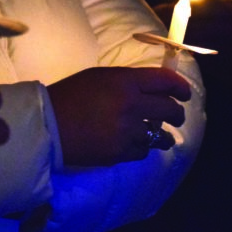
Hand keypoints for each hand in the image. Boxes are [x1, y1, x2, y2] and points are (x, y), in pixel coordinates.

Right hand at [47, 66, 190, 166]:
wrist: (47, 126)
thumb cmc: (70, 95)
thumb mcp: (99, 77)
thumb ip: (128, 81)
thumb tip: (153, 89)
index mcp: (125, 82)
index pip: (165, 81)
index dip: (180, 87)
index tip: (185, 94)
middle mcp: (131, 106)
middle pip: (170, 110)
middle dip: (177, 113)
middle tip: (176, 115)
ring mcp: (126, 132)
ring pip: (159, 135)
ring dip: (162, 135)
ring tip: (161, 136)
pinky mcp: (119, 154)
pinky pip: (142, 151)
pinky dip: (141, 147)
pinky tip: (134, 144)